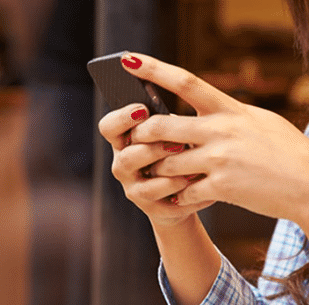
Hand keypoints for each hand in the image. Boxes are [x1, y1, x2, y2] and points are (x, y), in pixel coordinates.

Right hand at [98, 102, 213, 225]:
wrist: (186, 189)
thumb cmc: (179, 148)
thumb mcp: (174, 129)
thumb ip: (168, 119)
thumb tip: (176, 101)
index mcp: (125, 139)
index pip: (109, 127)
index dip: (122, 118)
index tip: (142, 110)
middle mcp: (124, 163)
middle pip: (128, 156)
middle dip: (153, 149)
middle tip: (178, 143)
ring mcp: (134, 187)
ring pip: (143, 184)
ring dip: (169, 175)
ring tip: (192, 170)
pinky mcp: (150, 207)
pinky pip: (163, 203)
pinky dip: (183, 194)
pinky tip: (199, 184)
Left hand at [113, 53, 308, 224]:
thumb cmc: (289, 152)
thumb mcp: (261, 122)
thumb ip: (230, 115)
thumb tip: (205, 108)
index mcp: (231, 109)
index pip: (186, 82)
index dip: (153, 69)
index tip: (127, 60)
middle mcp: (222, 130)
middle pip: (163, 125)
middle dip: (141, 133)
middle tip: (133, 138)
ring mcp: (221, 159)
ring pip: (167, 163)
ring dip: (158, 171)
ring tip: (158, 176)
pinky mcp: (223, 187)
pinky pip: (185, 193)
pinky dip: (180, 198)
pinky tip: (184, 199)